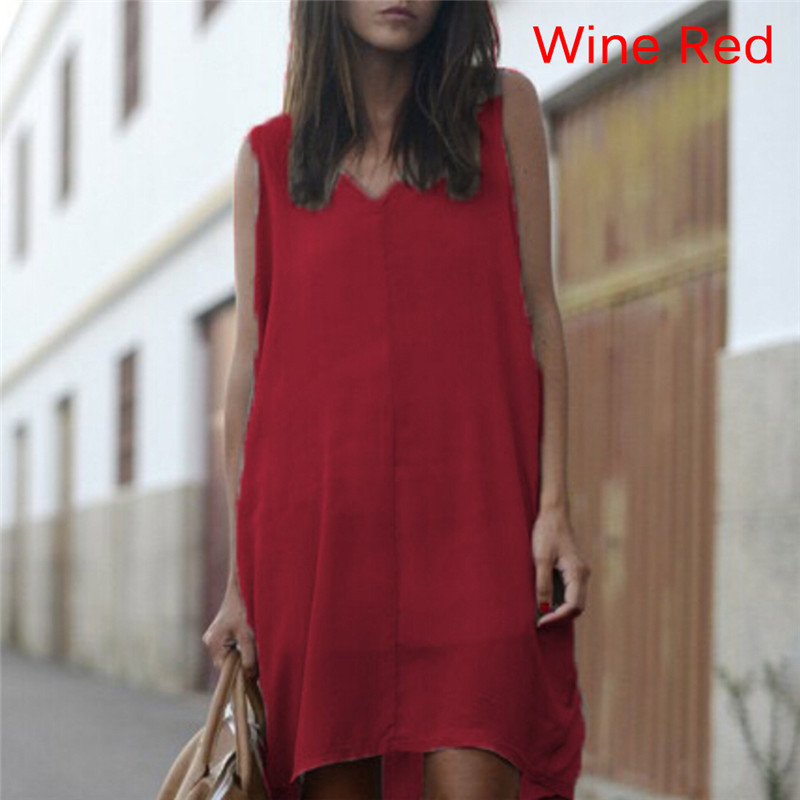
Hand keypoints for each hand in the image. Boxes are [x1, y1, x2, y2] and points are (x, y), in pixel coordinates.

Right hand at [202, 581, 258, 679]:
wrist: (243, 585)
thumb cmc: (244, 608)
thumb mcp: (248, 635)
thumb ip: (249, 657)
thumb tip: (250, 678)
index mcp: (213, 643)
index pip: (225, 668)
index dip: (240, 673)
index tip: (254, 677)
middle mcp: (210, 641)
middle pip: (227, 662)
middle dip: (242, 663)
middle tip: (258, 663)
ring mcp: (215, 636)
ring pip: (231, 654)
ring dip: (243, 655)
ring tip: (256, 649)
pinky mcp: (222, 631)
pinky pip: (232, 646)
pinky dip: (241, 647)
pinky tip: (252, 642)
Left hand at [531, 505, 590, 628]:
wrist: (553, 514)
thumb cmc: (546, 533)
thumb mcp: (540, 559)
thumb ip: (543, 584)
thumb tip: (542, 609)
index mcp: (577, 572)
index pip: (573, 606)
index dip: (557, 617)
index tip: (540, 621)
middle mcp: (583, 574)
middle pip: (577, 607)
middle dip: (559, 617)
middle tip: (539, 621)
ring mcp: (580, 573)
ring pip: (574, 601)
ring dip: (559, 610)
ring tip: (539, 614)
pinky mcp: (573, 571)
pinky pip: (570, 592)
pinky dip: (559, 601)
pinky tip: (544, 602)